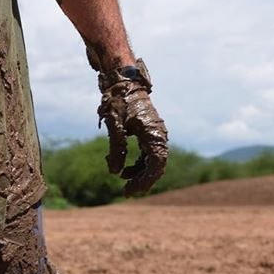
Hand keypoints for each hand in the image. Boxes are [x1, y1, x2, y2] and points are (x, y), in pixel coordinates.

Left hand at [97, 59, 168, 196]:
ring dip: (139, 173)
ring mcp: (154, 133)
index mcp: (153, 133)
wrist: (123, 80)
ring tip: (124, 183)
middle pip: (156, 166)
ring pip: (151, 161)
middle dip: (142, 181)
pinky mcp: (148, 132)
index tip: (130, 191)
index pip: (156, 165)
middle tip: (126, 192)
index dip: (145, 181)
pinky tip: (123, 170)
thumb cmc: (119, 100)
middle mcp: (158, 134)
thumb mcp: (115, 125)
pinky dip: (137, 164)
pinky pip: (147, 154)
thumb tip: (115, 173)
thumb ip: (116, 149)